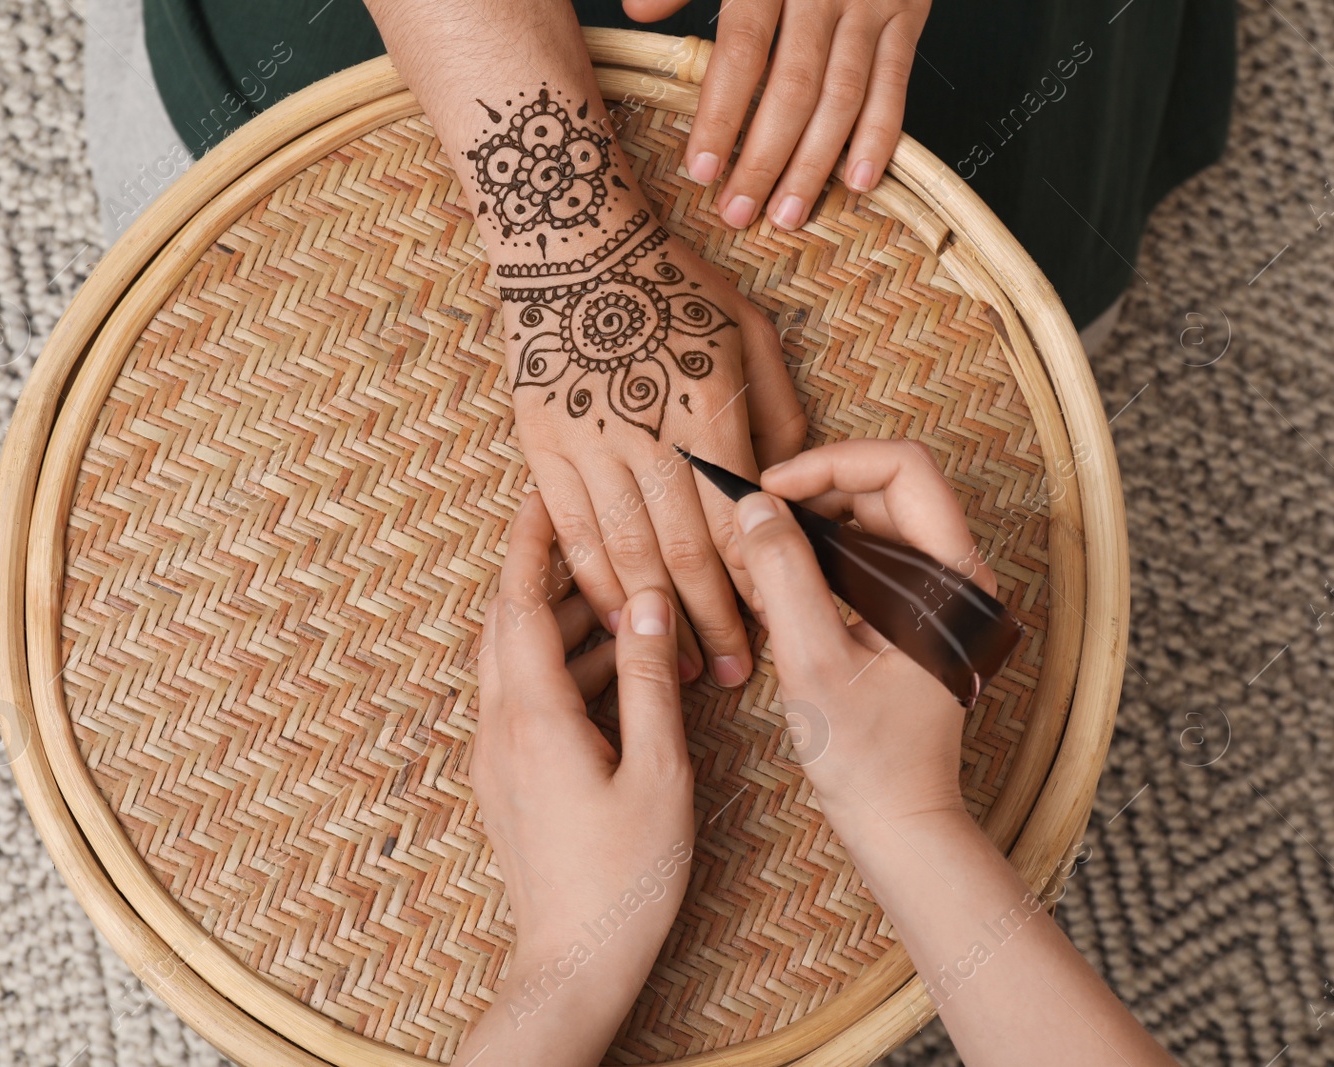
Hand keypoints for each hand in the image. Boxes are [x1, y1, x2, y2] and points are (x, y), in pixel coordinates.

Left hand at [460, 493, 694, 1063]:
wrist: (572, 963)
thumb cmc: (624, 878)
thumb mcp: (657, 773)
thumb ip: (650, 682)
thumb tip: (646, 604)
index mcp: (533, 717)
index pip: (517, 603)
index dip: (527, 543)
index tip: (541, 491)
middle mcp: (501, 727)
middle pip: (509, 624)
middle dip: (546, 575)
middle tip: (594, 537)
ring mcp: (498, 755)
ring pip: (517, 662)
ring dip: (563, 627)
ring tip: (628, 609)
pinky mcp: (508, 779)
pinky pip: (526, 699)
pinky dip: (564, 671)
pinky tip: (618, 674)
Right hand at [501, 215, 804, 687]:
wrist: (572, 247)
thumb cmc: (673, 286)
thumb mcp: (750, 332)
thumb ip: (776, 415)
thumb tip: (789, 488)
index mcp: (711, 410)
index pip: (741, 521)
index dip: (757, 585)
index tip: (773, 629)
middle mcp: (651, 437)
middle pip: (689, 554)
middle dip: (716, 624)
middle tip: (734, 676)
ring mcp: (591, 446)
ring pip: (629, 555)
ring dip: (659, 620)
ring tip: (683, 668)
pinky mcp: (544, 449)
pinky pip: (571, 534)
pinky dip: (596, 586)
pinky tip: (619, 624)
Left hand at [627, 0, 931, 229]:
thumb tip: (637, 11)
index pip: (743, 51)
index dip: (722, 114)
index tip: (700, 168)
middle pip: (794, 87)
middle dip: (765, 158)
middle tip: (739, 211)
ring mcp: (871, 2)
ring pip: (843, 96)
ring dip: (816, 164)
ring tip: (789, 213)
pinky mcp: (908, 14)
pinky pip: (895, 83)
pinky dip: (881, 136)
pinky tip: (859, 180)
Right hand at [722, 440, 993, 821]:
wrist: (897, 819)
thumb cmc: (866, 756)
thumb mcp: (812, 661)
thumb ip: (784, 576)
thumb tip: (755, 507)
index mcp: (954, 578)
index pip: (903, 468)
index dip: (831, 464)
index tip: (770, 489)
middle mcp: (956, 575)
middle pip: (886, 486)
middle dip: (814, 491)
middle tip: (754, 518)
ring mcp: (937, 593)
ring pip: (872, 518)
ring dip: (813, 523)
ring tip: (758, 552)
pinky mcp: (913, 612)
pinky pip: (866, 555)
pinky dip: (820, 555)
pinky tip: (778, 582)